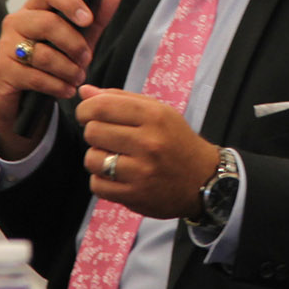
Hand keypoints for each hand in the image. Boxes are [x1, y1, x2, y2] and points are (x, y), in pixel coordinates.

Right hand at [0, 0, 123, 149]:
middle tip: (87, 60)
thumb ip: (96, 19)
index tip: (88, 19)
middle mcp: (16, 22)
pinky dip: (57, 86)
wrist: (21, 99)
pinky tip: (66, 90)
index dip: (70, 2)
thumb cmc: (51, 64)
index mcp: (34, 9)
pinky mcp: (3, 71)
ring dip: (68, 70)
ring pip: (43, 54)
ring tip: (77, 78)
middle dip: (74, 44)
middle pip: (48, 23)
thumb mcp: (78, 41)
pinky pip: (35, 77)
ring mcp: (6, 47)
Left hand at [74, 85, 219, 218]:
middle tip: (108, 138)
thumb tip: (84, 92)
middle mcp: (148, 142)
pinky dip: (102, 181)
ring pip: (92, 159)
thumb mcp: (157, 112)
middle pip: (92, 132)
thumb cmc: (176, 141)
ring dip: (97, 158)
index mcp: (153, 116)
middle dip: (94, 133)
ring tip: (113, 158)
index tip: (88, 115)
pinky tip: (117, 176)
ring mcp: (142, 171)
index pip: (101, 107)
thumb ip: (120, 99)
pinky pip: (97, 185)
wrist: (203, 180)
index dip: (85, 110)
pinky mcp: (136, 195)